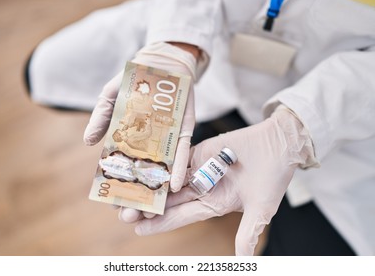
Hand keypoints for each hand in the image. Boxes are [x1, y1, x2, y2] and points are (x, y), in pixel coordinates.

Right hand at [84, 42, 197, 219]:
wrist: (164, 62)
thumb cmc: (134, 79)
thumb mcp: (111, 96)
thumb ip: (101, 117)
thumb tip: (87, 142)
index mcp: (130, 136)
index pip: (122, 164)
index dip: (117, 182)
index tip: (110, 200)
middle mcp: (149, 142)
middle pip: (143, 172)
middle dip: (137, 192)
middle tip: (130, 213)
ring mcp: (167, 139)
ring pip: (162, 168)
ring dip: (157, 188)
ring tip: (151, 208)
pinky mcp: (184, 132)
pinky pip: (183, 153)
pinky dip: (179, 168)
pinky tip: (174, 185)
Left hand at [134, 106, 318, 254]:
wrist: (280, 144)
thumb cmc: (273, 177)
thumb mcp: (261, 209)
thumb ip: (248, 232)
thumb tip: (244, 260)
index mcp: (214, 204)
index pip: (182, 216)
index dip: (161, 223)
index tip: (139, 230)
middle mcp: (203, 188)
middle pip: (171, 199)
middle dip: (149, 206)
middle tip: (123, 213)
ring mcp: (200, 168)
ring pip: (170, 179)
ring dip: (150, 184)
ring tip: (127, 190)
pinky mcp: (200, 150)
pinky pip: (178, 157)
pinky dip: (162, 161)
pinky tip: (144, 164)